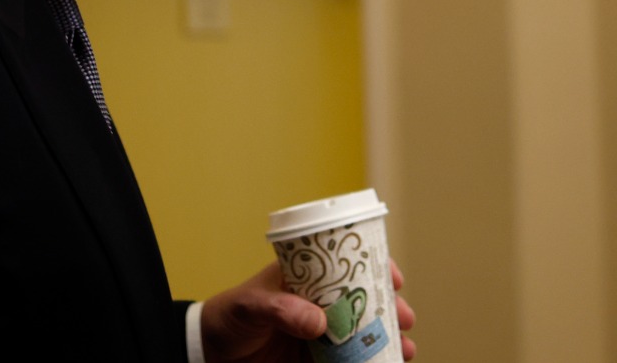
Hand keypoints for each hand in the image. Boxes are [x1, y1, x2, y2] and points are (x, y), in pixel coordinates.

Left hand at [200, 260, 416, 362]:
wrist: (211, 354)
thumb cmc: (228, 317)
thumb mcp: (249, 305)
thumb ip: (280, 309)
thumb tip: (318, 321)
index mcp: (306, 278)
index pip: (345, 263)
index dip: (374, 266)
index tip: (394, 277)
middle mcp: (319, 303)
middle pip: (365, 300)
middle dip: (391, 308)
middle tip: (406, 318)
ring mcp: (320, 333)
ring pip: (364, 333)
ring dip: (388, 338)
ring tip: (405, 348)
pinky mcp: (317, 361)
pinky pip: (350, 362)